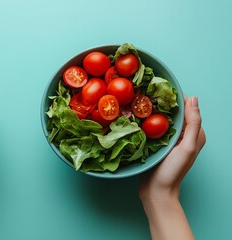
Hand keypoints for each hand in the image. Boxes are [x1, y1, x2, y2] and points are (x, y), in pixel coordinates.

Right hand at [139, 96, 205, 239]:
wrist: (155, 192)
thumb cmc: (173, 172)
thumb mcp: (187, 147)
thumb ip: (193, 124)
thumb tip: (193, 98)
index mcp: (195, 134)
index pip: (187, 108)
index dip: (175, 96)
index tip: (160, 86)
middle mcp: (183, 135)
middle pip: (173, 112)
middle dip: (161, 102)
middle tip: (145, 92)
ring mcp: (169, 140)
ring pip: (161, 119)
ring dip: (152, 110)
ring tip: (138, 101)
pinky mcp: (156, 144)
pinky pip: (152, 128)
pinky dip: (146, 121)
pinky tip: (136, 116)